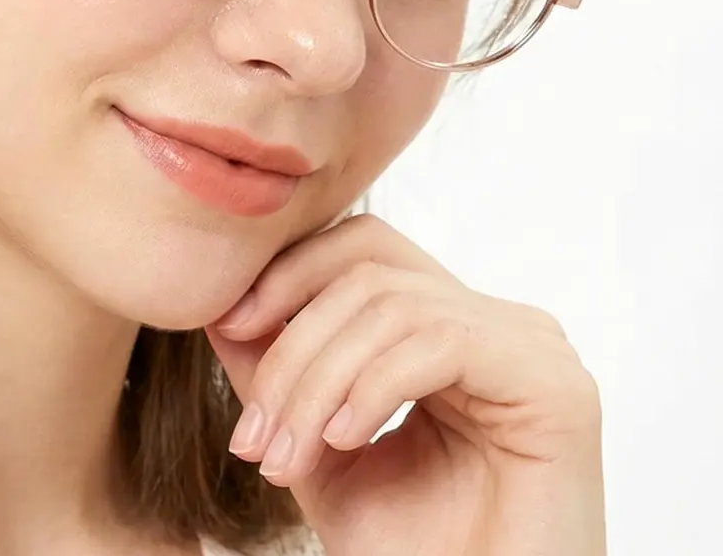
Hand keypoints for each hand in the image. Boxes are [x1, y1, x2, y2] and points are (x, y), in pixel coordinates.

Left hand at [206, 214, 605, 555]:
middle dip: (294, 341)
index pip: (364, 249)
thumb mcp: (320, 449)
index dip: (290, 273)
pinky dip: (373, 387)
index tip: (227, 326)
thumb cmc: (414, 552)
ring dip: (319, 382)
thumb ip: (280, 376)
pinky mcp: (554, 384)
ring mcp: (532, 346)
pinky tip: (345, 440)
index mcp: (451, 326)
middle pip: (371, 269)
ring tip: (286, 457)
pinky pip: (440, 343)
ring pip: (393, 307)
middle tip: (252, 431)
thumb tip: (220, 307)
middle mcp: (497, 323)